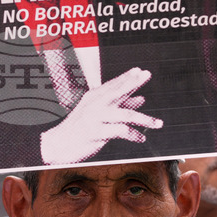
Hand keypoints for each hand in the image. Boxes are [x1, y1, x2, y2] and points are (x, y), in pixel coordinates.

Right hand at [40, 67, 161, 164]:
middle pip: (118, 91)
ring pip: (126, 114)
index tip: (141, 71)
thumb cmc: (79, 129)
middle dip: (133, 83)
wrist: (58, 145)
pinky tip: (141, 138)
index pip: (113, 84)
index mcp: (94, 97)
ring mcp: (95, 117)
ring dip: (145, 119)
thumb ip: (119, 105)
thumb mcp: (98, 114)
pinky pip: (121, 131)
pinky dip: (134, 135)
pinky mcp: (96, 132)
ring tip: (158, 123)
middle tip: (147, 75)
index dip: (128, 77)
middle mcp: (95, 104)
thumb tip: (141, 98)